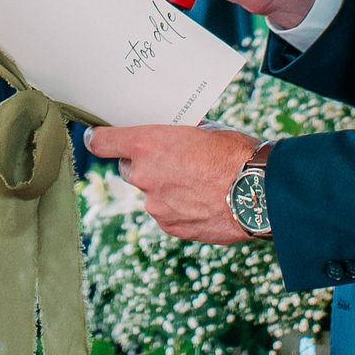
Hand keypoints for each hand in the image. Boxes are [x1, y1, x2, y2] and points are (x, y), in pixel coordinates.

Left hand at [85, 122, 262, 244]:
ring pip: (150, 193)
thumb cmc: (235, 153)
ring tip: (198, 183)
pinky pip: (166, 213)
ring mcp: (156, 205)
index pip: (103, 142)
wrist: (259, 193)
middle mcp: (144, 176)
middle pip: (129, 169)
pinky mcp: (170, 226)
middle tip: (171, 160)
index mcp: (148, 144)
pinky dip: (178, 207)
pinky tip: (203, 201)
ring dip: (165, 187)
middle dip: (144, 164)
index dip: (98, 139)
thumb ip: (179, 133)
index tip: (94, 138)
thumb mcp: (205, 128)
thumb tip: (175, 134)